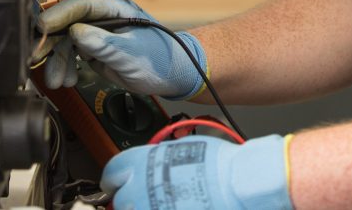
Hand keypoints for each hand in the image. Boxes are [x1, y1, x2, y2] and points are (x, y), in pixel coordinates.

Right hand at [38, 0, 206, 99]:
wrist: (173, 76)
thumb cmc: (161, 59)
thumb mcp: (131, 53)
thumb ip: (103, 44)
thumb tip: (76, 32)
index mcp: (116, 9)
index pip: (82, 5)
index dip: (60, 14)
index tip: (43, 25)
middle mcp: (104, 18)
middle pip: (69, 23)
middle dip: (53, 42)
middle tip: (39, 57)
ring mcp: (99, 33)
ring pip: (67, 41)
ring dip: (58, 61)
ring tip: (58, 81)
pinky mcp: (95, 49)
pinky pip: (72, 54)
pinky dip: (66, 67)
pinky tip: (66, 80)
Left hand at [102, 134, 292, 209]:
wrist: (237, 184)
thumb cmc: (218, 163)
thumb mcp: (182, 147)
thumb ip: (158, 157)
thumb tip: (153, 162)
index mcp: (142, 163)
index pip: (113, 171)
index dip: (114, 178)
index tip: (114, 183)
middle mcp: (140, 189)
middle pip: (120, 198)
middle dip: (129, 197)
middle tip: (142, 196)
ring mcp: (150, 208)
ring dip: (141, 206)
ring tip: (157, 203)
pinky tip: (172, 207)